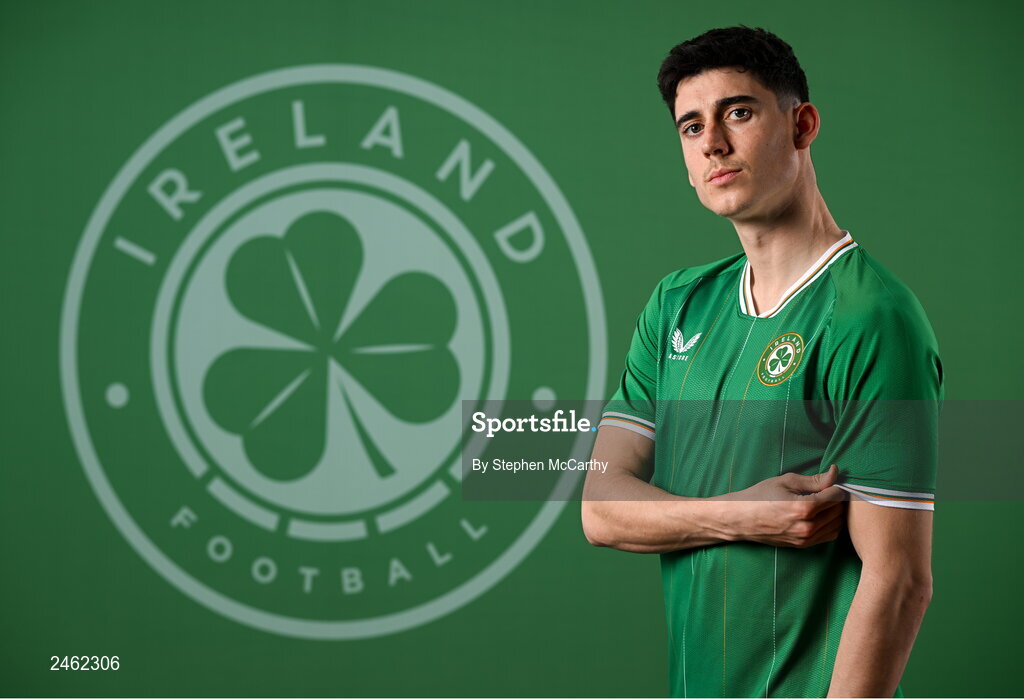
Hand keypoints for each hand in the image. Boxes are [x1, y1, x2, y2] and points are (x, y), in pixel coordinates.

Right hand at [713, 465, 848, 547]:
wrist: (740, 519)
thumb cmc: (759, 496)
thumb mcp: (785, 481)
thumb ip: (814, 480)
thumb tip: (835, 473)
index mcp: (804, 507)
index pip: (836, 495)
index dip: (835, 485)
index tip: (828, 480)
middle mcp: (807, 526)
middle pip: (839, 510)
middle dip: (836, 498)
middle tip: (825, 490)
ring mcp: (805, 538)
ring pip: (837, 524)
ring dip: (835, 512)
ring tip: (823, 502)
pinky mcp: (802, 545)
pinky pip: (829, 535)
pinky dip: (830, 525)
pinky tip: (820, 515)